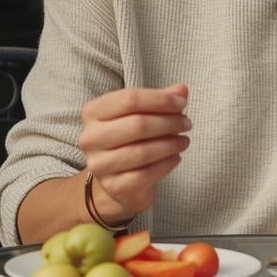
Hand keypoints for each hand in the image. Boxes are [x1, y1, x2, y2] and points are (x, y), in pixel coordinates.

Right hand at [77, 84, 190, 223]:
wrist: (117, 180)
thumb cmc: (129, 139)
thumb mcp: (140, 114)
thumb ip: (160, 99)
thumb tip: (182, 90)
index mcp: (92, 112)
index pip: (129, 99)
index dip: (160, 99)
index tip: (182, 103)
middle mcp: (90, 138)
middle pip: (137, 125)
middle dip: (169, 122)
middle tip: (186, 124)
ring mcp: (100, 164)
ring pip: (143, 152)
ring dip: (170, 144)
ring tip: (184, 141)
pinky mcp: (114, 186)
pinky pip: (147, 174)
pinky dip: (167, 164)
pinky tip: (176, 157)